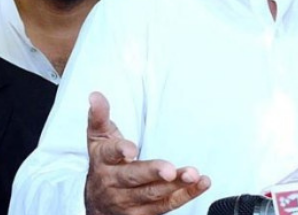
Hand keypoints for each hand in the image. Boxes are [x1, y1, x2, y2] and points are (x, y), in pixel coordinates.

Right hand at [85, 92, 210, 214]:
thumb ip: (99, 117)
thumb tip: (95, 95)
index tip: (131, 149)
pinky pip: (167, 206)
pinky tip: (201, 184)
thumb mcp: (99, 139)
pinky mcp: (143, 214)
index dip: (120, 150)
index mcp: (103, 160)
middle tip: (170, 170)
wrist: (98, 203)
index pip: (110, 154)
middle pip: (134, 177)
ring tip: (193, 174)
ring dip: (176, 185)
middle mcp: (114, 183)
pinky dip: (186, 195)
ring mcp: (129, 201)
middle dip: (153, 172)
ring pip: (154, 194)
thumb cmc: (104, 162)